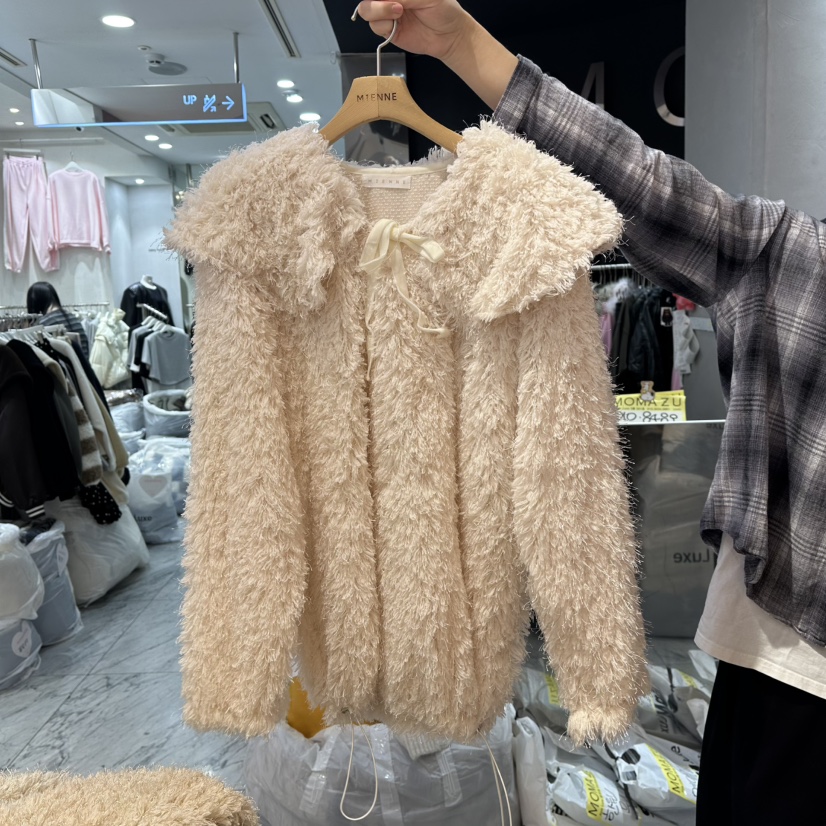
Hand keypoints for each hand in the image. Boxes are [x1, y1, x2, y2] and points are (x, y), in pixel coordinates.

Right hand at [354, 0, 471, 61]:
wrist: (450, 36)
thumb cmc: (445, 11)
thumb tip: (387, 0)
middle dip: (377, 3)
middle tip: (397, 5)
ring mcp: (388, 14)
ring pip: (367, 10)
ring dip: (379, 11)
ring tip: (399, 12)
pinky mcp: (388, 31)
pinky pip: (375, 26)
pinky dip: (383, 25)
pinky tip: (396, 25)